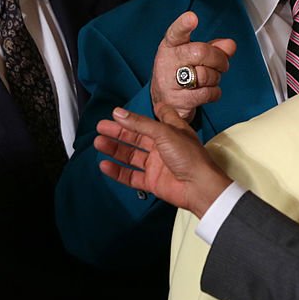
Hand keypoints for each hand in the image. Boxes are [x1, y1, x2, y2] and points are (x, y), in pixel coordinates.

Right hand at [95, 104, 231, 218]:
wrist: (199, 187)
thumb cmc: (191, 157)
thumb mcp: (164, 132)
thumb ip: (140, 123)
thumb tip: (120, 114)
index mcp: (170, 131)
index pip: (153, 118)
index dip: (138, 115)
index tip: (121, 113)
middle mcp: (163, 146)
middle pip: (136, 137)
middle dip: (118, 132)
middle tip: (102, 127)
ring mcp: (157, 164)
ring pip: (131, 155)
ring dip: (115, 149)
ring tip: (100, 143)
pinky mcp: (152, 181)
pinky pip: (131, 176)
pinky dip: (118, 171)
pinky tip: (106, 165)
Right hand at [149, 11, 236, 121]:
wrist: (164, 102)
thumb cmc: (182, 72)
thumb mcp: (195, 56)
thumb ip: (214, 48)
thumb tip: (230, 45)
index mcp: (170, 45)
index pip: (176, 33)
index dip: (184, 25)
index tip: (192, 18)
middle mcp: (167, 61)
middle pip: (201, 52)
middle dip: (219, 59)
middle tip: (223, 65)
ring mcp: (170, 82)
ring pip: (205, 74)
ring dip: (216, 78)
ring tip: (210, 80)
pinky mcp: (177, 100)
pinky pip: (207, 93)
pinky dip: (214, 92)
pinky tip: (209, 91)